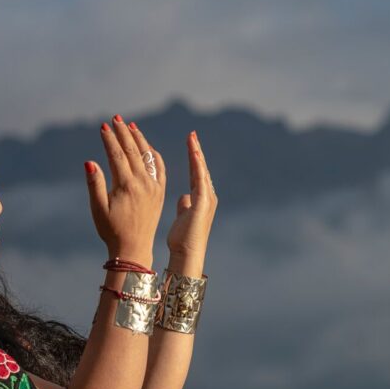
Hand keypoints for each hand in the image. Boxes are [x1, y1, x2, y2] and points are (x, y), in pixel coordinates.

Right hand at [85, 115, 165, 261]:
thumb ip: (94, 184)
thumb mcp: (98, 209)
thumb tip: (90, 161)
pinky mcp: (160, 191)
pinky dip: (152, 153)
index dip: (109, 139)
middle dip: (123, 132)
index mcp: (126, 186)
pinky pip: (159, 166)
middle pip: (132, 150)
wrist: (134, 247)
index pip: (117, 154)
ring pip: (147, 155)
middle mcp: (143, 183)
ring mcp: (154, 186)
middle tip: (116, 118)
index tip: (103, 126)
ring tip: (130, 126)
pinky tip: (147, 146)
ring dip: (138, 139)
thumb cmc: (111, 230)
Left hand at [167, 131, 217, 255]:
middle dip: (196, 151)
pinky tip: (194, 152)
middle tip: (191, 135)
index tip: (188, 144)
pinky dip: (198, 164)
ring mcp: (207, 197)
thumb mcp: (182, 218)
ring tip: (191, 138)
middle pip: (201, 168)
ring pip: (202, 169)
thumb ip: (185, 205)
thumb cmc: (183, 240)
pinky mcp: (203, 201)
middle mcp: (207, 195)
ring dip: (196, 153)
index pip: (196, 173)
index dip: (193, 158)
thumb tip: (183, 197)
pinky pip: (200, 178)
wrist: (188, 253)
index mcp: (201, 198)